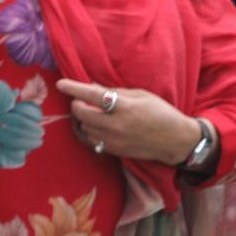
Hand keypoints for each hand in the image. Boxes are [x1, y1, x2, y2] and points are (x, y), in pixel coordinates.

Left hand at [57, 79, 205, 164]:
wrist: (174, 140)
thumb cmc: (161, 112)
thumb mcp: (141, 95)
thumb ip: (115, 91)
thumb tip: (91, 86)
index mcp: (124, 106)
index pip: (92, 95)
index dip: (74, 88)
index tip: (60, 84)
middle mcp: (116, 125)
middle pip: (82, 114)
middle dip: (77, 104)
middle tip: (81, 100)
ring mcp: (114, 140)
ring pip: (85, 128)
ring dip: (83, 119)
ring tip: (91, 113)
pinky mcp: (114, 151)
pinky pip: (92, 141)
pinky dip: (89, 132)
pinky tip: (95, 126)